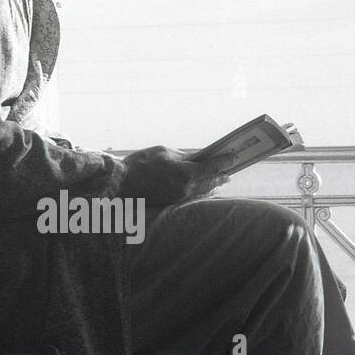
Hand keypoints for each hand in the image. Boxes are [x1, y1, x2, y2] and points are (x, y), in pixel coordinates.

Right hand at [119, 146, 233, 207]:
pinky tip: (204, 189)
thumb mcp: (164, 152)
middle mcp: (186, 188)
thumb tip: (197, 158)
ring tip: (221, 181)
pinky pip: (192, 196)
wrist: (121, 184)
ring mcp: (179, 197)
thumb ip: (183, 156)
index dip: (224, 161)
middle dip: (221, 175)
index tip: (234, 156)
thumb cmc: (140, 164)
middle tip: (231, 170)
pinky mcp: (171, 202)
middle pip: (210, 182)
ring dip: (213, 185)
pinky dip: (201, 191)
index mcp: (186, 174)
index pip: (212, 167)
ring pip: (202, 191)